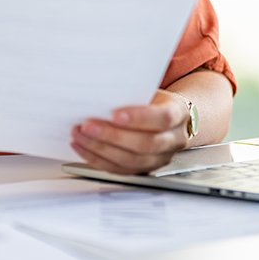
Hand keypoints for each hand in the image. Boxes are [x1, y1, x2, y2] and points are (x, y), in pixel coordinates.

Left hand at [70, 91, 190, 174]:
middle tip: (87, 126)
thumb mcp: (149, 90)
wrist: (167, 116)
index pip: (162, 119)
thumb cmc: (154, 100)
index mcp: (178, 114)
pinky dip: (98, 160)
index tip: (114, 114)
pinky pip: (120, 170)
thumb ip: (131, 93)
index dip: (138, 118)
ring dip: (100, 149)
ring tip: (80, 136)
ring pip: (131, 161)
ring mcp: (160, 158)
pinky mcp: (145, 169)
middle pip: (145, 144)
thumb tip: (99, 94)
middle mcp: (173, 139)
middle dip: (112, 136)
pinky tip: (83, 148)